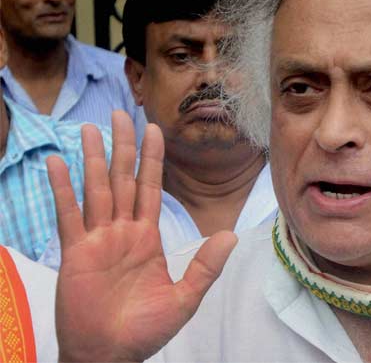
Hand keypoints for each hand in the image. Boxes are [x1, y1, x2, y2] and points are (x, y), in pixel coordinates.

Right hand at [47, 111, 236, 361]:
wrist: (112, 354)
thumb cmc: (146, 329)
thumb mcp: (184, 297)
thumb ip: (205, 265)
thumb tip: (231, 235)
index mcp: (147, 236)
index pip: (151, 187)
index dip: (153, 158)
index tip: (153, 129)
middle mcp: (122, 231)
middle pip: (122, 179)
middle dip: (122, 147)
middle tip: (120, 114)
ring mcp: (98, 239)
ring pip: (96, 189)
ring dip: (92, 158)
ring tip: (89, 128)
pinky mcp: (76, 253)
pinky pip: (69, 215)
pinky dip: (62, 189)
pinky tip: (58, 163)